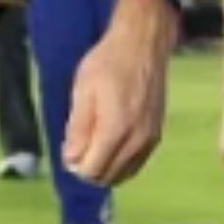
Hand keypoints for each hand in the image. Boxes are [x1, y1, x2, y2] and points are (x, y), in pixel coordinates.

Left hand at [61, 0, 174, 185]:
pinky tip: (108, 147)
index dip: (76, 166)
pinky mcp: (157, 135)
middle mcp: (138, 141)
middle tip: (75, 148)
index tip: (66, 150)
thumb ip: (78, 128)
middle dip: (89, 170)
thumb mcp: (82, 92)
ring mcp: (151, 140)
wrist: (142, 47)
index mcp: (116, 129)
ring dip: (105, 168)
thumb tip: (71, 159)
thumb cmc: (106, 64)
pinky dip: (120, 163)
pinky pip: (137, 163)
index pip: (94, 169)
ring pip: (125, 173)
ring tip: (89, 146)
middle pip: (110, 176)